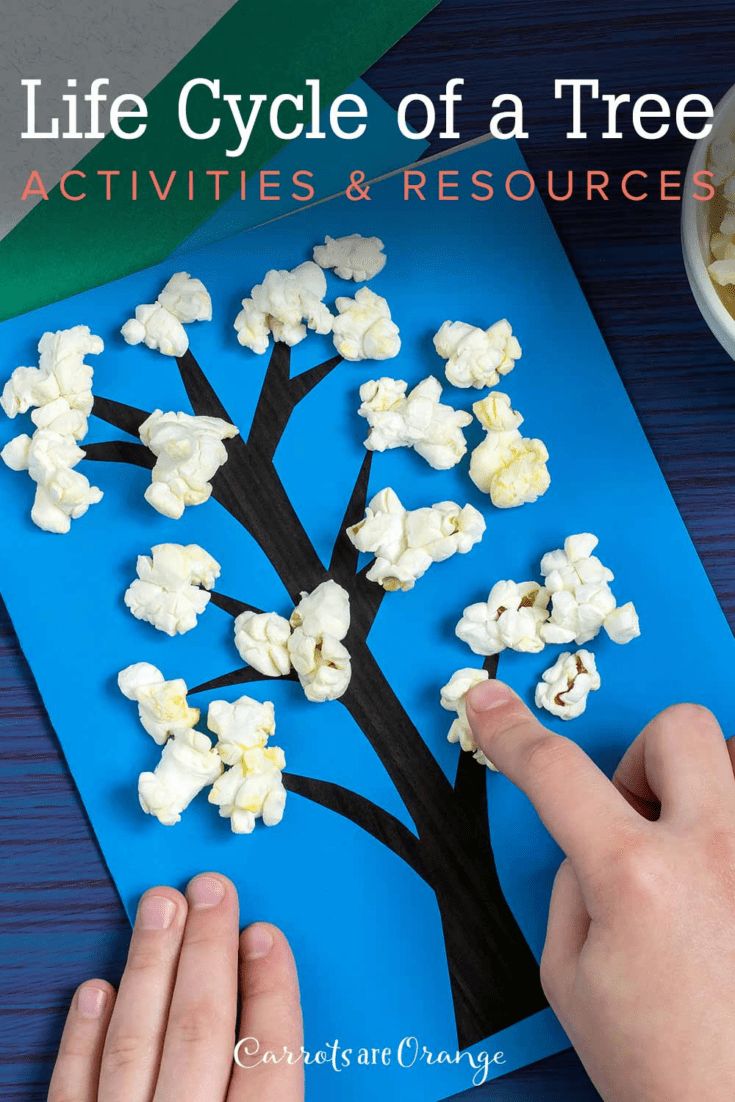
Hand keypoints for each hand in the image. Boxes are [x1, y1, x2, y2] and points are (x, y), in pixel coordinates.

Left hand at [48, 873, 302, 1101]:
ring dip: (149, 967)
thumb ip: (272, 1091)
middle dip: (207, 950)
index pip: (269, 1056)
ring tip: (160, 907)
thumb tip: (275, 1007)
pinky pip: (73, 1090)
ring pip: (135, 1044)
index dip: (271, 988)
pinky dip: (82, 1040)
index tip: (265, 935)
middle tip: (211, 891)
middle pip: (200, 1031)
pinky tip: (97, 989)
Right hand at [466, 680, 734, 1101]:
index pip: (556, 773)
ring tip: (691, 863)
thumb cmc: (661, 1067)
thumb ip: (571, 883)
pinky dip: (726, 831)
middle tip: (635, 820)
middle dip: (642, 758)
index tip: (490, 705)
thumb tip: (590, 837)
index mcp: (637, 879)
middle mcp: (715, 854)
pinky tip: (719, 887)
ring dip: (698, 793)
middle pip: (678, 728)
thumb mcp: (568, 977)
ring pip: (732, 758)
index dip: (511, 731)